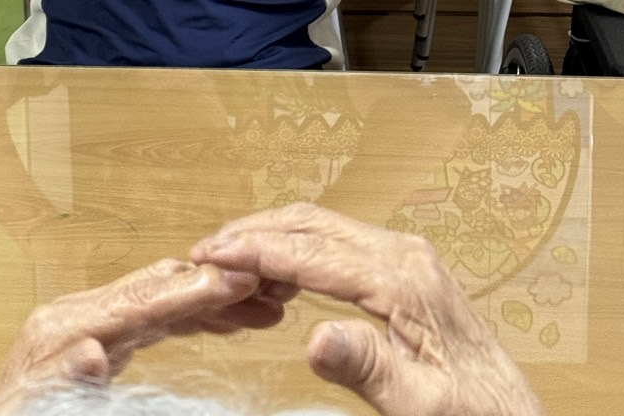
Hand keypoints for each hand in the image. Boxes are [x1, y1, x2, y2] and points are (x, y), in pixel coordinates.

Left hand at [0, 258, 291, 415]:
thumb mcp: (39, 412)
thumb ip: (67, 384)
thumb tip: (91, 353)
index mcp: (63, 328)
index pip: (140, 301)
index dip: (192, 289)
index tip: (239, 279)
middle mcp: (75, 314)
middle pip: (156, 287)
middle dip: (212, 283)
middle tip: (266, 283)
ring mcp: (85, 322)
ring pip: (158, 298)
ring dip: (207, 299)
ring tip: (259, 305)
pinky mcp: (93, 338)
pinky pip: (148, 318)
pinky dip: (185, 315)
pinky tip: (217, 321)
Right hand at [190, 204, 545, 415]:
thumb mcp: (419, 406)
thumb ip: (367, 368)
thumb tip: (313, 341)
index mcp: (406, 281)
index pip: (314, 255)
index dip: (257, 253)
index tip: (211, 255)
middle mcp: (405, 255)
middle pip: (313, 226)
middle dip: (255, 233)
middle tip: (204, 250)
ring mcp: (405, 257)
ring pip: (323, 227)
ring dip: (272, 235)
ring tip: (226, 254)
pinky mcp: (402, 268)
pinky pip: (338, 242)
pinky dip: (297, 246)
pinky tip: (274, 268)